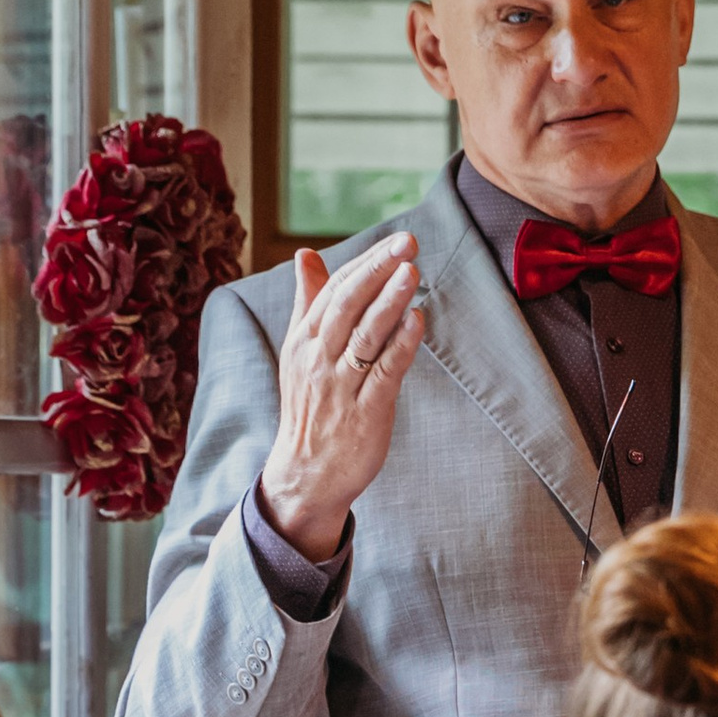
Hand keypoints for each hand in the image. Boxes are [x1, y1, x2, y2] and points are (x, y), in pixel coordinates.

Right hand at [257, 237, 425, 559]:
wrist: (306, 474)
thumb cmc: (310, 407)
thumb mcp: (300, 353)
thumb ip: (308, 303)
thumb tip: (305, 254)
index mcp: (304, 340)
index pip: (334, 290)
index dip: (366, 264)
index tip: (394, 242)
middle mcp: (318, 358)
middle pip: (348, 305)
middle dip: (378, 270)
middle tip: (407, 243)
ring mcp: (340, 386)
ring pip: (366, 335)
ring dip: (390, 301)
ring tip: (412, 271)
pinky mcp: (364, 413)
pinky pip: (384, 373)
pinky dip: (401, 345)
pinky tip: (417, 320)